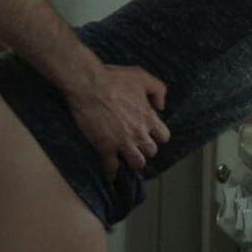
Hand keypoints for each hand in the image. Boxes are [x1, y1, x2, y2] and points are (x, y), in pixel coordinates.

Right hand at [65, 62, 171, 182]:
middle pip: (151, 151)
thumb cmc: (113, 78)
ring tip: (126, 158)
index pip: (163, 136)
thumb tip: (161, 106)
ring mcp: (122, 142)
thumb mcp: (142, 76)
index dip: (157, 136)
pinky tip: (110, 175)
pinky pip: (111, 168)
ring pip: (137, 163)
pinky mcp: (105, 147)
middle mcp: (139, 133)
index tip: (150, 134)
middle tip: (137, 145)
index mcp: (148, 117)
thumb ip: (158, 90)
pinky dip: (111, 173)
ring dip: (133, 161)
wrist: (88, 84)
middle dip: (145, 149)